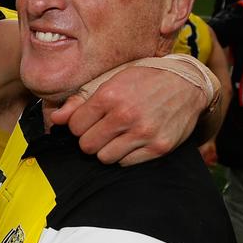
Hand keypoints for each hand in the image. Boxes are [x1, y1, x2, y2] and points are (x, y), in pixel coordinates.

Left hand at [50, 67, 206, 165]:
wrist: (186, 83)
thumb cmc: (143, 79)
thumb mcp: (111, 80)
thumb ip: (79, 100)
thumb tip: (55, 119)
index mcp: (109, 95)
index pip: (75, 126)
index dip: (78, 125)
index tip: (87, 121)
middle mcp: (125, 115)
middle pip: (87, 146)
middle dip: (89, 139)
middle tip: (100, 130)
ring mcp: (143, 132)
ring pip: (104, 158)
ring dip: (106, 149)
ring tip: (115, 136)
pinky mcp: (159, 147)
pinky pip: (126, 163)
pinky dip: (125, 155)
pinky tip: (130, 141)